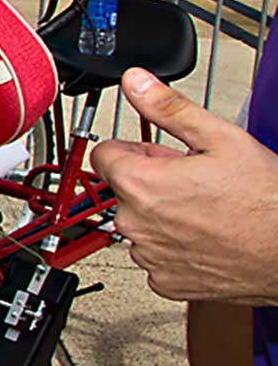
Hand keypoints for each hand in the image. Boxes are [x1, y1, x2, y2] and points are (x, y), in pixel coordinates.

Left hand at [93, 68, 277, 305]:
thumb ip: (169, 108)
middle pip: (124, 189)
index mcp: (140, 184)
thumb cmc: (266, 200)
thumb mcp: (221, 138)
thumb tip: (136, 83)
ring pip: (140, 223)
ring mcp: (150, 256)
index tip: (157, 153)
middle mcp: (136, 223)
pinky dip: (174, 246)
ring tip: (205, 209)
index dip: (134, 149)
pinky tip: (205, 236)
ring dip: (162, 215)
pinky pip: (156, 256)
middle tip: (194, 179)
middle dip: (151, 180)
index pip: (104, 155)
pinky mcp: (165, 282)